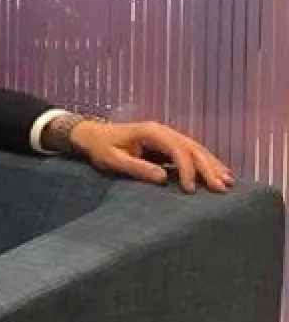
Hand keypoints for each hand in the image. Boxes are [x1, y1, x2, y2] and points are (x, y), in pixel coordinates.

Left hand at [69, 120, 233, 192]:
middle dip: (208, 169)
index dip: (187, 170)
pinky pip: (191, 152)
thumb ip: (137, 168)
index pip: (177, 151)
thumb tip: (163, 179)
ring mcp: (167, 136)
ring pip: (196, 149)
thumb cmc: (101, 148)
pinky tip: (219, 173)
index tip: (190, 190)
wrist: (93, 135)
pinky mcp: (168, 143)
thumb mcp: (113, 160)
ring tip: (228, 182)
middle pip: (193, 149)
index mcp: (151, 132)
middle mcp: (164, 131)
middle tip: (222, 188)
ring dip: (213, 165)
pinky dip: (206, 163)